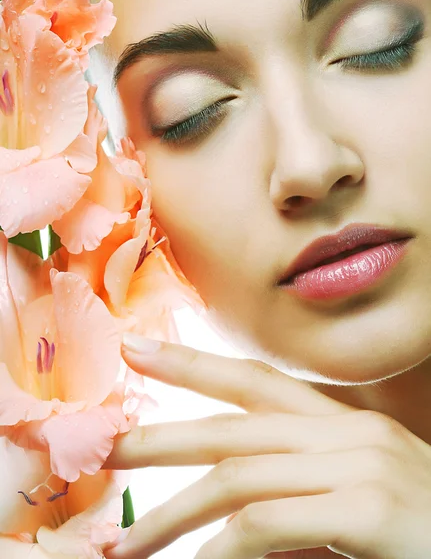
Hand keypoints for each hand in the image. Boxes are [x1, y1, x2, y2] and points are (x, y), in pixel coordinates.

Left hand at [103, 335, 430, 558]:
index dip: (192, 363)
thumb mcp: (353, 503)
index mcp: (343, 425)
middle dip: (161, 437)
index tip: (136, 348)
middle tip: (105, 450)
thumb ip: (296, 496)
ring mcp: (360, 466)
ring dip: (174, 514)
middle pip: (233, 425)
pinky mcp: (366, 510)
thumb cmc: (418, 533)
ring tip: (127, 544)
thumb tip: (229, 520)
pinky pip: (268, 524)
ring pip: (238, 477)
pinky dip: (224, 551)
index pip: (255, 381)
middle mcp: (349, 433)